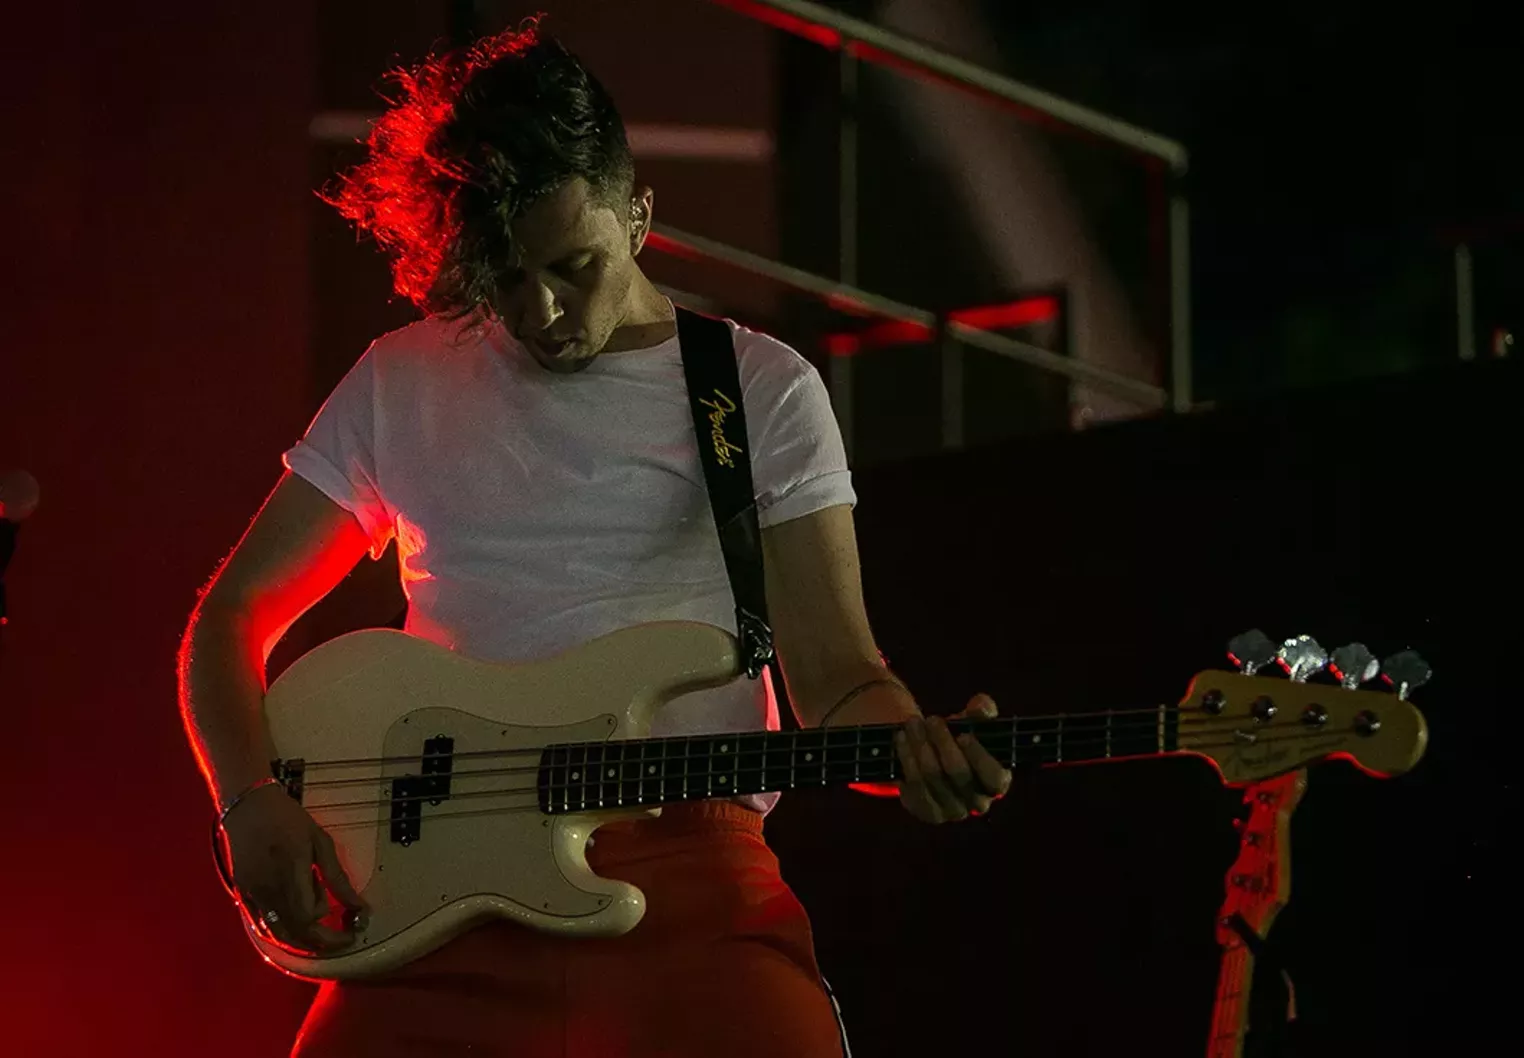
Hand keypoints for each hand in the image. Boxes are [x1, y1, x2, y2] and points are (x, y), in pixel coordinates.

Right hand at [220, 782, 367, 953]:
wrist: (248, 806)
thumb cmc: (289, 819)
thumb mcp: (321, 842)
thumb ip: (338, 877)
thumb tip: (358, 905)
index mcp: (291, 872)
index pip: (311, 918)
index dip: (333, 933)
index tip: (352, 931)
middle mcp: (269, 889)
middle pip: (295, 933)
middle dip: (322, 942)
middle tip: (342, 938)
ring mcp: (252, 894)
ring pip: (277, 935)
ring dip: (302, 942)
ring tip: (324, 937)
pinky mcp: (242, 895)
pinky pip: (261, 926)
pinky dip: (281, 934)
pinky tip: (297, 930)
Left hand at [895, 694, 1011, 822]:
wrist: (936, 755)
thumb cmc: (962, 737)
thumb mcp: (974, 721)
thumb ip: (982, 710)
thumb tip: (980, 707)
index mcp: (997, 782)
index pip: (994, 779)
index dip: (979, 758)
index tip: (963, 735)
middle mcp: (978, 802)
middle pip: (958, 773)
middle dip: (942, 742)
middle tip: (932, 720)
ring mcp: (952, 811)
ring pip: (932, 778)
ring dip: (920, 746)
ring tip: (912, 724)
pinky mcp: (928, 812)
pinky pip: (914, 787)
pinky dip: (906, 760)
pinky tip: (902, 740)